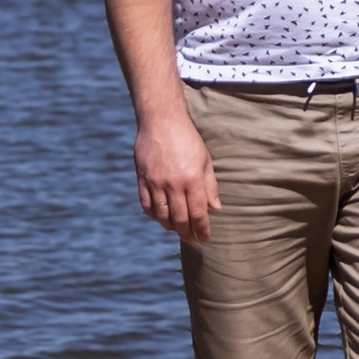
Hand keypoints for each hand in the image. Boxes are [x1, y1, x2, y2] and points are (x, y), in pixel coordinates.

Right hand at [135, 106, 221, 241]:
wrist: (162, 120)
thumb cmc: (188, 139)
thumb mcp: (205, 160)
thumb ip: (210, 186)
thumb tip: (216, 209)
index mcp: (193, 179)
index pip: (199, 214)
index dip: (202, 230)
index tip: (205, 238)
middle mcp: (173, 184)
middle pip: (180, 219)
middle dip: (187, 233)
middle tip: (191, 238)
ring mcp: (156, 182)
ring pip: (162, 216)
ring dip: (170, 227)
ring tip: (177, 229)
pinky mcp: (142, 179)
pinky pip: (146, 205)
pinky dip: (153, 215)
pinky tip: (160, 217)